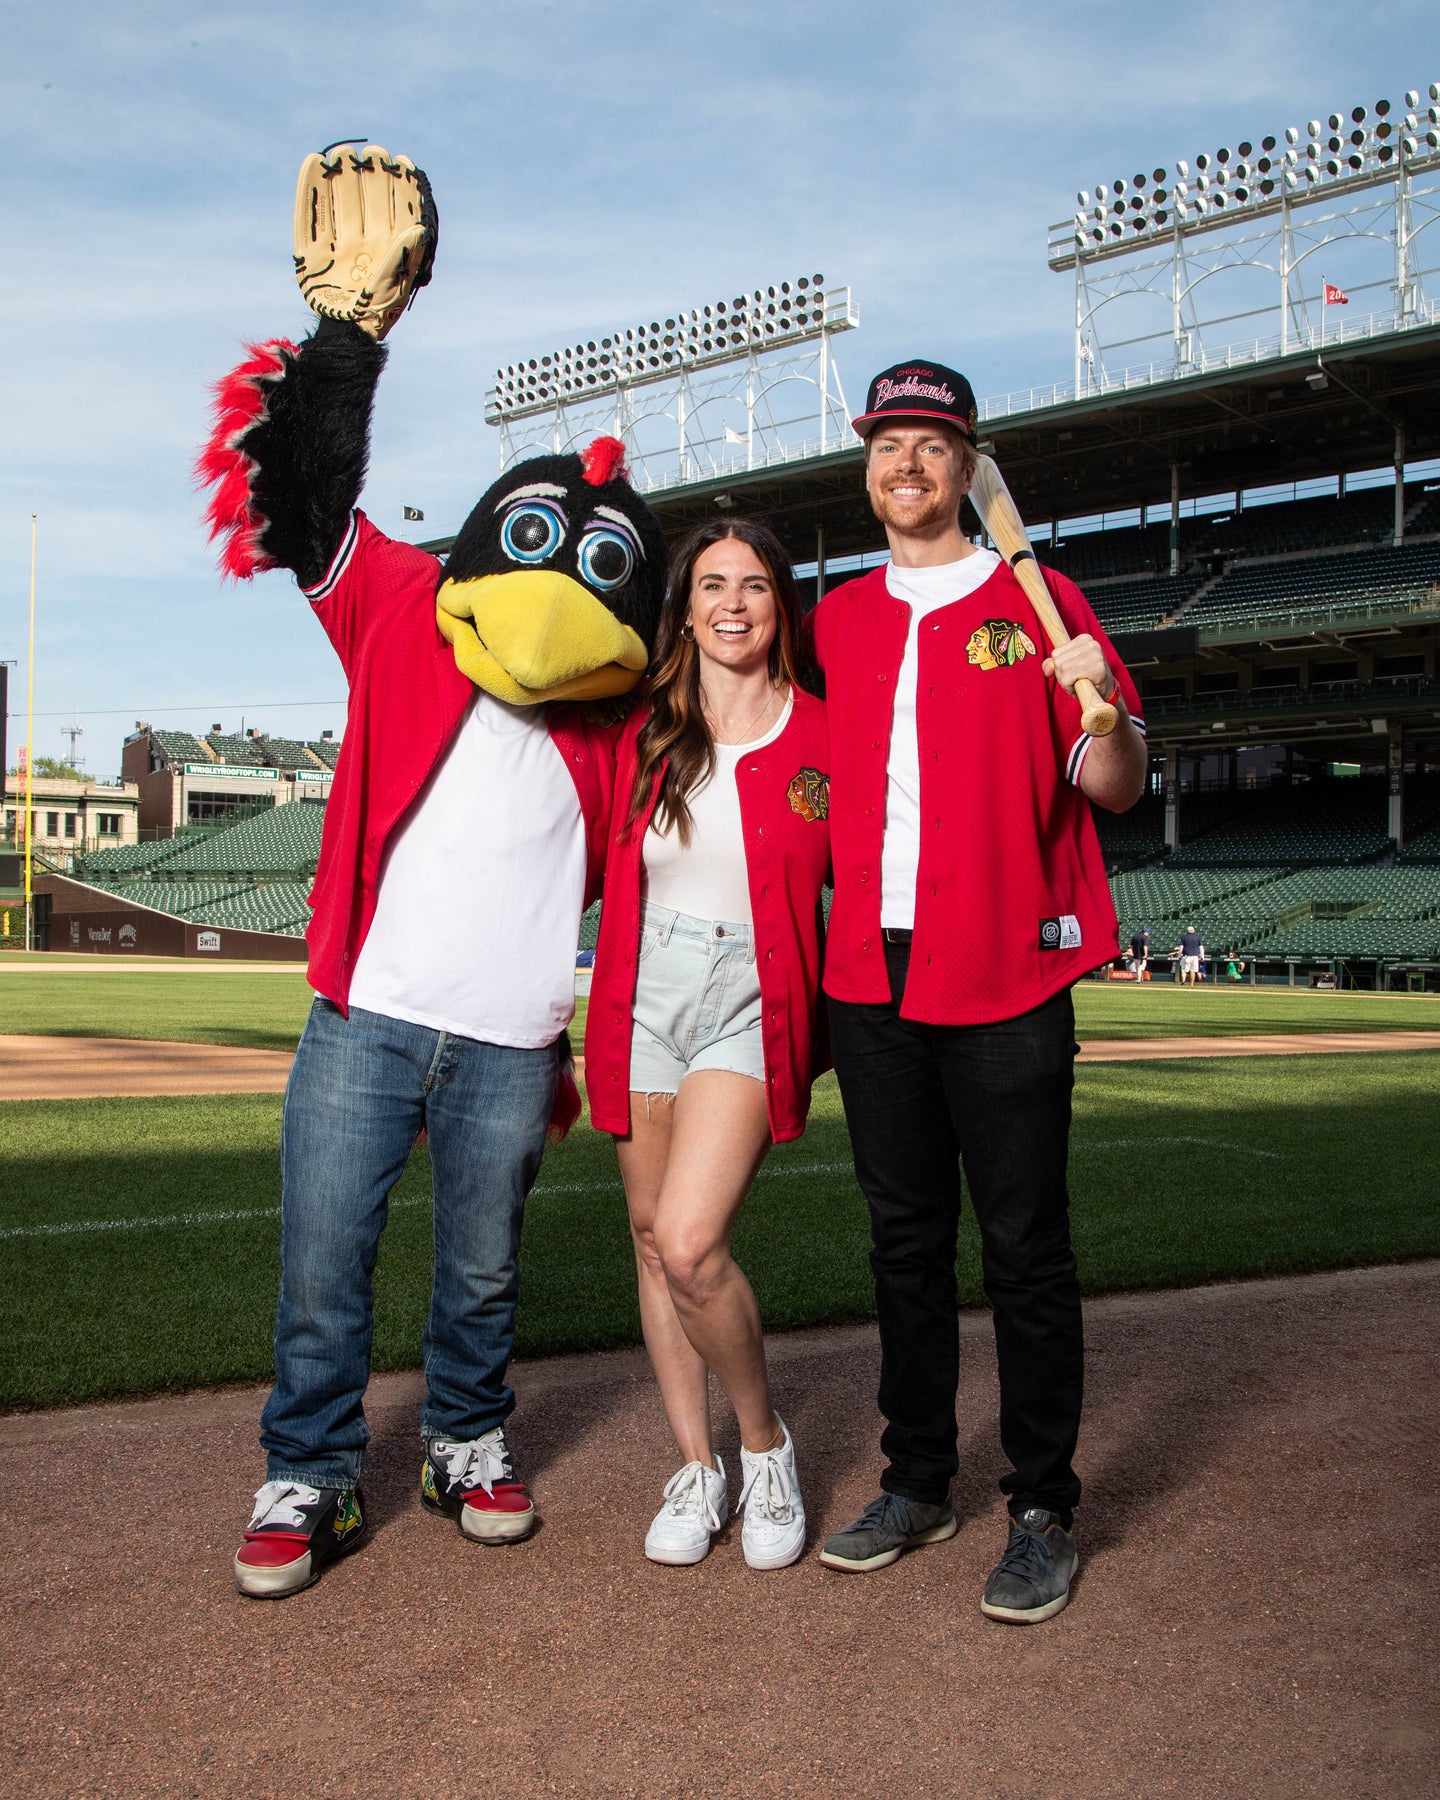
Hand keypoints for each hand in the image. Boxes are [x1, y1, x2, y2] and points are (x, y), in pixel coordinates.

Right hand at [293, 144, 437, 340]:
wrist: (346, 330)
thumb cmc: (377, 309)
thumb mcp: (396, 282)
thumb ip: (404, 254)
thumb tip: (419, 228)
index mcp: (386, 245)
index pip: (394, 207)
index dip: (400, 184)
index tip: (403, 163)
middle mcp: (363, 239)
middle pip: (368, 198)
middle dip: (372, 174)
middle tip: (374, 153)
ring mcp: (338, 240)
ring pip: (342, 200)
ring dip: (343, 176)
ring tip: (344, 154)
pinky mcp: (313, 246)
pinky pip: (311, 213)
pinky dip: (311, 189)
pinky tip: (314, 164)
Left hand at [1042, 633, 1115, 701]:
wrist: (1105, 692)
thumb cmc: (1087, 679)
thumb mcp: (1069, 667)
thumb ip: (1054, 664)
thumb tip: (1047, 669)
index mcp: (1083, 639)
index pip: (1056, 653)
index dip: (1059, 668)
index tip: (1071, 672)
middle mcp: (1090, 643)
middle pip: (1058, 661)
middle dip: (1062, 676)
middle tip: (1077, 679)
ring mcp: (1095, 653)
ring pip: (1062, 670)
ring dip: (1066, 683)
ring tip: (1079, 683)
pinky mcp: (1097, 666)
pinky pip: (1068, 678)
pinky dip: (1070, 688)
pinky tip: (1082, 687)